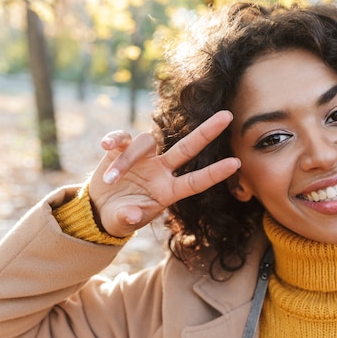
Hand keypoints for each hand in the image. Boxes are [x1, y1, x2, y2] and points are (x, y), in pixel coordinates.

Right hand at [88, 110, 239, 237]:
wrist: (100, 207)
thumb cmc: (120, 216)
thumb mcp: (122, 221)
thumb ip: (127, 219)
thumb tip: (131, 214)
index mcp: (168, 191)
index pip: (196, 181)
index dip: (215, 173)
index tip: (236, 163)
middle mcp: (161, 170)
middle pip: (188, 147)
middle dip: (207, 132)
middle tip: (228, 115)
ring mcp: (144, 157)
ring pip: (145, 143)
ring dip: (126, 160)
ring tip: (111, 180)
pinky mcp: (123, 148)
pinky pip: (122, 138)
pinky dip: (115, 139)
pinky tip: (105, 145)